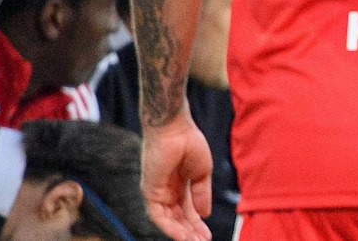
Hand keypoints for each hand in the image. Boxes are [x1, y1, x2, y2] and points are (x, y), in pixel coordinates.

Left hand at [142, 119, 213, 240]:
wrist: (175, 128)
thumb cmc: (189, 143)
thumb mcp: (201, 173)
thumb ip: (201, 194)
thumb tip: (204, 214)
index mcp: (180, 185)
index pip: (188, 210)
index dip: (197, 223)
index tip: (207, 235)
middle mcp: (167, 191)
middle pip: (178, 218)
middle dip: (191, 232)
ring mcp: (157, 192)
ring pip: (168, 220)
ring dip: (181, 233)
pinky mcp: (149, 192)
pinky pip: (158, 215)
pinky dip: (170, 227)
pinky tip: (182, 235)